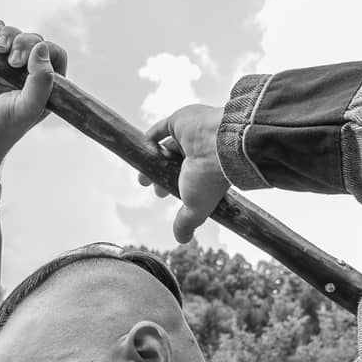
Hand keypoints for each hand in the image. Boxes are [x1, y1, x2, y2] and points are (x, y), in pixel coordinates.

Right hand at [0, 22, 67, 201]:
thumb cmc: (2, 128)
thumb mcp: (27, 107)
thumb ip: (41, 80)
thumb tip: (41, 47)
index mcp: (47, 87)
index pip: (55, 55)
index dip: (43, 50)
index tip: (24, 62)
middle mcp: (31, 75)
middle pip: (35, 41)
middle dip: (23, 42)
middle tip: (10, 60)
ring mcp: (10, 68)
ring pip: (16, 35)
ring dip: (7, 34)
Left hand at [141, 104, 226, 242]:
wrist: (220, 144)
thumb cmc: (210, 177)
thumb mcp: (196, 207)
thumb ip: (186, 222)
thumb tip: (182, 240)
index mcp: (205, 171)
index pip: (186, 178)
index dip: (171, 186)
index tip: (161, 193)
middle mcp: (198, 153)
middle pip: (173, 163)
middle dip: (159, 174)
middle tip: (148, 183)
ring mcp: (189, 136)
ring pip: (167, 147)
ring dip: (154, 158)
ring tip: (141, 171)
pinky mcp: (180, 121)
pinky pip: (162, 128)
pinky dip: (152, 137)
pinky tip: (143, 145)